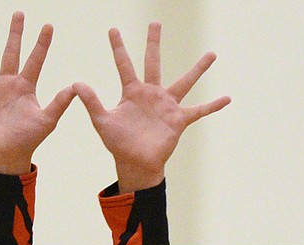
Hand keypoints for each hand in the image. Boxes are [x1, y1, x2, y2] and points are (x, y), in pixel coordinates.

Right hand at [0, 10, 75, 175]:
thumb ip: (59, 103)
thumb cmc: (29, 140)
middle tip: (19, 13)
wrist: (7, 157)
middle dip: (15, 34)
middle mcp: (7, 84)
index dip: (41, 43)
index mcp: (25, 87)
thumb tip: (76, 86)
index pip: (35, 60)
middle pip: (10, 53)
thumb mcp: (47, 121)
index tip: (48, 25)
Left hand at [74, 22, 230, 192]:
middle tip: (155, 23)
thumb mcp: (102, 121)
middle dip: (153, 43)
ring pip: (184, 82)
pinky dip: (212, 105)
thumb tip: (76, 83)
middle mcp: (151, 93)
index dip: (118, 48)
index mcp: (132, 92)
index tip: (113, 29)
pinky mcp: (178, 120)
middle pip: (153, 62)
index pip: (124, 65)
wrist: (134, 163)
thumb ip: (91, 102)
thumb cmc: (118, 143)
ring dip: (198, 69)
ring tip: (211, 53)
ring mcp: (166, 105)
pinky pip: (199, 111)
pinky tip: (227, 98)